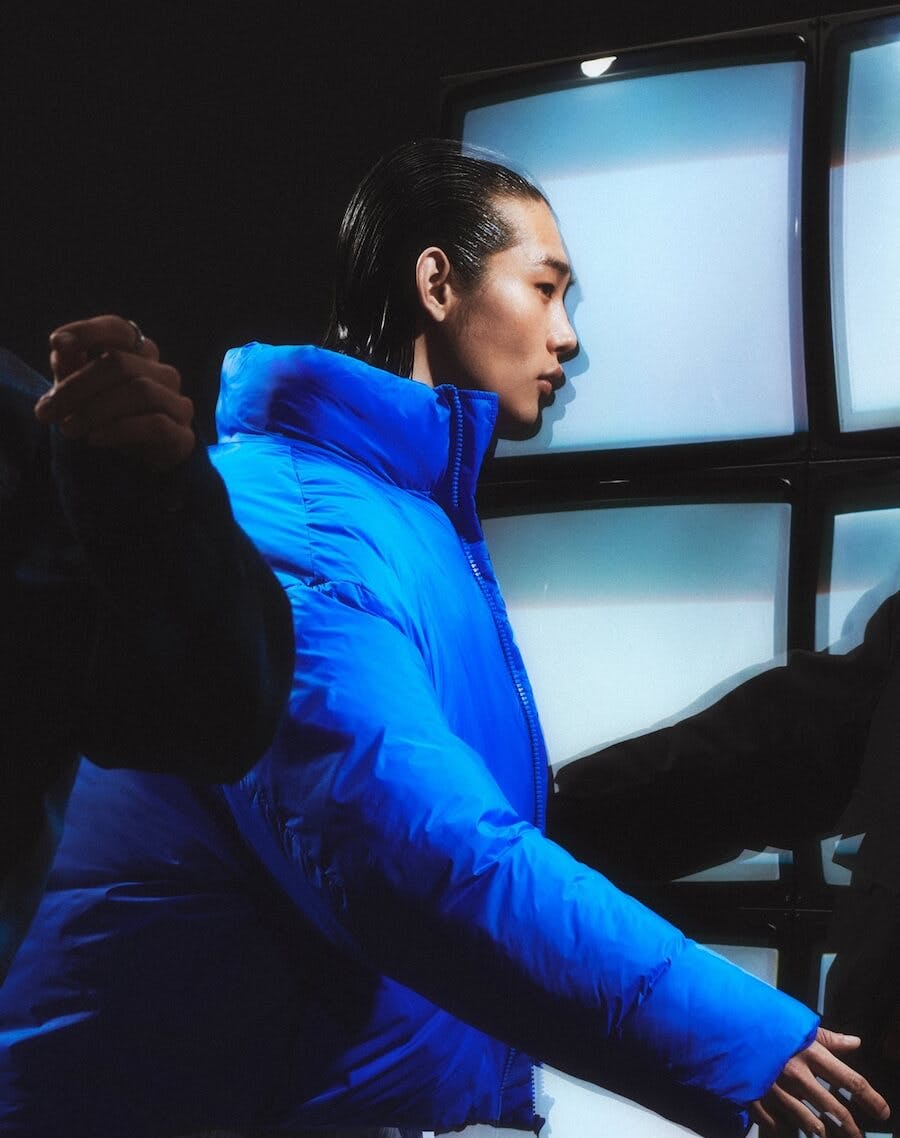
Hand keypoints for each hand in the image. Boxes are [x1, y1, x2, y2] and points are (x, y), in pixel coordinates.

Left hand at [35, 314, 194, 470]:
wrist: (142, 467)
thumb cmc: (110, 420)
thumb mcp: (82, 393)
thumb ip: (71, 368)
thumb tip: (61, 348)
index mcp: (141, 355)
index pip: (119, 329)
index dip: (88, 331)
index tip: (56, 342)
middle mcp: (164, 373)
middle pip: (121, 363)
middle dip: (78, 385)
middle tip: (47, 410)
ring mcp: (178, 404)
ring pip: (141, 391)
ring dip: (95, 410)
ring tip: (67, 429)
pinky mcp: (183, 435)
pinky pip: (156, 424)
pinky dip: (120, 429)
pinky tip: (94, 439)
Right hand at [750, 1027, 889, 1136]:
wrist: (725, 1021)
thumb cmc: (766, 1022)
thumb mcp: (798, 1025)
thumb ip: (828, 1038)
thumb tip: (856, 1043)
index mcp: (810, 1053)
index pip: (851, 1080)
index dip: (871, 1099)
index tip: (883, 1111)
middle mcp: (797, 1074)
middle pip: (834, 1108)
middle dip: (850, 1126)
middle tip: (857, 1135)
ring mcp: (776, 1088)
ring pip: (808, 1121)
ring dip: (820, 1130)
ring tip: (825, 1133)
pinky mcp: (755, 1098)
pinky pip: (777, 1124)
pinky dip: (785, 1127)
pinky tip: (790, 1127)